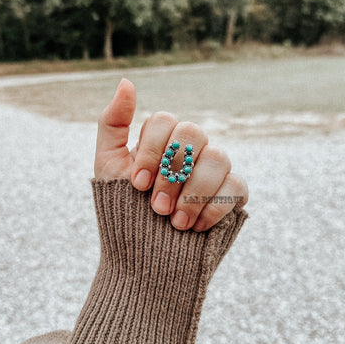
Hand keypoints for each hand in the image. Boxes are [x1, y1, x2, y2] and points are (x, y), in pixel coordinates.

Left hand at [94, 78, 247, 230]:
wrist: (143, 262)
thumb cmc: (122, 213)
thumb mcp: (108, 167)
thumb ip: (113, 123)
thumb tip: (126, 81)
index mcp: (161, 141)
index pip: (165, 121)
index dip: (151, 151)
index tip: (137, 185)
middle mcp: (189, 151)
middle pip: (194, 133)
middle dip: (172, 174)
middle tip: (157, 207)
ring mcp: (212, 172)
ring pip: (218, 157)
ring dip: (193, 193)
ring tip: (175, 223)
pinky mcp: (231, 195)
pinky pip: (236, 186)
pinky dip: (214, 208)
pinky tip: (194, 228)